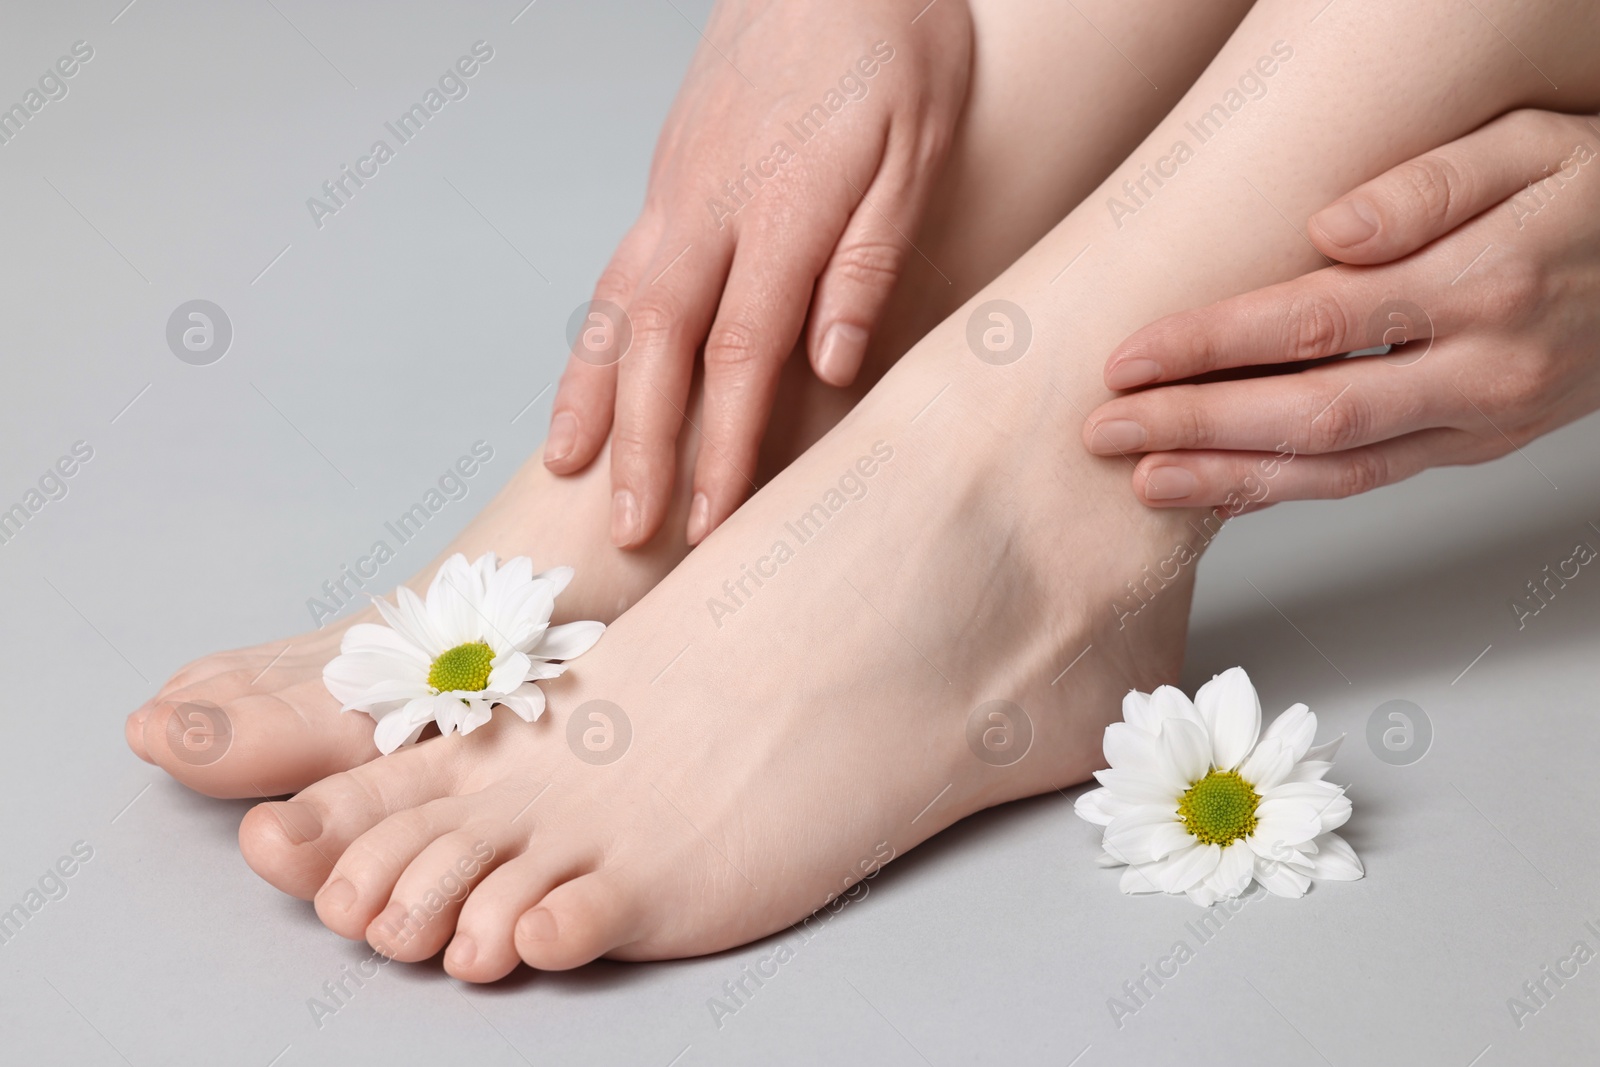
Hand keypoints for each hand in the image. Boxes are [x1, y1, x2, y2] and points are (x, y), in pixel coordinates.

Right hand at [545, 0, 970, 546]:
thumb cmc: (894, 45)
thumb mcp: (918, 147)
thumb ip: (870, 257)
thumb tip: (833, 363)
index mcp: (784, 205)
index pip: (743, 352)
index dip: (724, 444)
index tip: (712, 517)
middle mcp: (710, 205)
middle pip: (660, 345)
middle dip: (643, 445)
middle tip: (629, 529)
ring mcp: (677, 190)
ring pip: (617, 309)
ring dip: (595, 398)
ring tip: (572, 474)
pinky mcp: (666, 178)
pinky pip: (616, 271)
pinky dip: (592, 339)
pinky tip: (587, 384)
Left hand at [1085, 108, 1599, 508]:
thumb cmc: (1597, 193)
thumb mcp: (1533, 146)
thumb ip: (1429, 186)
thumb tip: (1328, 229)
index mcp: (1486, 285)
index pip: (1316, 322)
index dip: (1214, 345)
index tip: (1133, 356)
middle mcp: (1483, 370)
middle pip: (1312, 413)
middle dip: (1197, 425)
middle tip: (1107, 430)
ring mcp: (1483, 421)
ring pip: (1338, 469)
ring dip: (1231, 478)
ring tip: (1143, 480)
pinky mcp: (1478, 446)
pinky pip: (1370, 479)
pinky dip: (1289, 491)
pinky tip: (1225, 487)